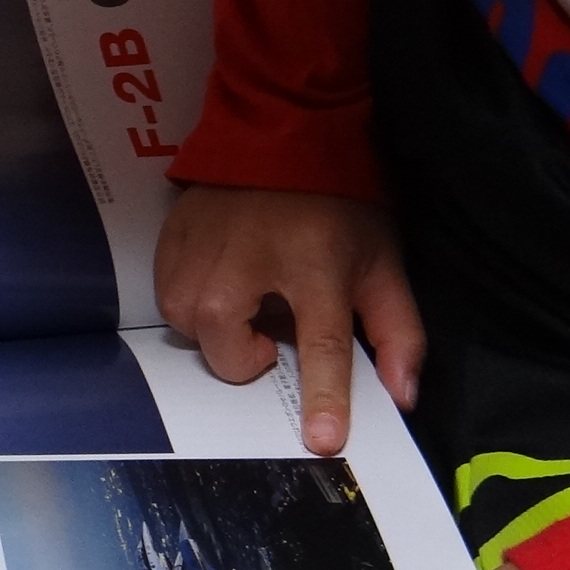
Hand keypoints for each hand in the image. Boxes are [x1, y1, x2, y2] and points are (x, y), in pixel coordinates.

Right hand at [153, 184, 423, 452]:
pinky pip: (165, 295)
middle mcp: (252, 256)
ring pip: (187, 322)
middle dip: (242, 355)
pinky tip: (216, 282)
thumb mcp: (382, 261)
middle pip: (226, 340)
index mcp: (316, 263)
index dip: (324, 395)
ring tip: (242, 304)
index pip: (321, 342)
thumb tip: (403, 396)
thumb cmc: (339, 204)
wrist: (283, 128)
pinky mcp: (173, 234)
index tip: (323, 441)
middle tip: (268, 332)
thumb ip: (397, 331)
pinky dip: (188, 303)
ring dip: (214, 330)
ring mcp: (204, 243)